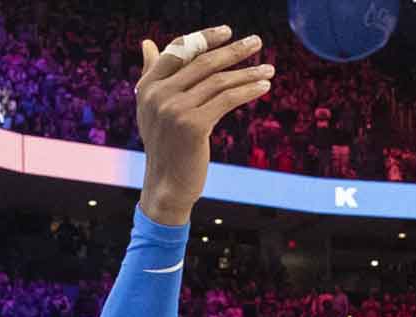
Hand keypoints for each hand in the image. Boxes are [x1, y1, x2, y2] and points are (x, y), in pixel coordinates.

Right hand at [136, 25, 272, 223]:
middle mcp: (158, 94)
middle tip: (257, 42)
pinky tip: (263, 88)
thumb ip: (151, 74)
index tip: (228, 32)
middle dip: (234, 50)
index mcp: (147, 86)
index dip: (204, 38)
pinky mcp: (193, 125)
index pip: (178, 50)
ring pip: (219, 81)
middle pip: (203, 62)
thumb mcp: (153, 108)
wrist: (166, 184)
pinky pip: (227, 100)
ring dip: (248, 73)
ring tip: (269, 70)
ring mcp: (174, 109)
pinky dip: (248, 91)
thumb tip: (147, 43)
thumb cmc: (165, 146)